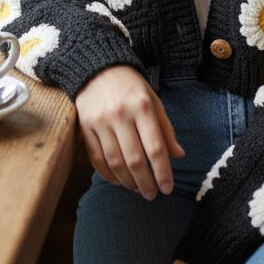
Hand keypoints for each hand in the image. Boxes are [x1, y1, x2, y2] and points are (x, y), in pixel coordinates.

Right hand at [74, 64, 184, 199]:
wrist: (97, 68)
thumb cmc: (130, 86)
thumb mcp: (153, 99)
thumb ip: (165, 128)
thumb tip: (179, 155)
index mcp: (142, 106)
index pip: (155, 147)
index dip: (163, 171)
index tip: (167, 188)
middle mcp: (120, 114)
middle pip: (134, 159)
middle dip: (146, 182)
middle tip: (152, 195)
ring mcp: (100, 121)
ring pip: (115, 162)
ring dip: (128, 182)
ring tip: (138, 189)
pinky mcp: (85, 127)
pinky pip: (96, 158)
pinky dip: (107, 174)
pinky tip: (118, 181)